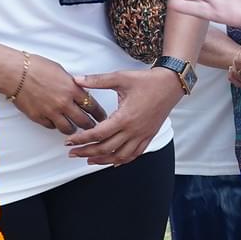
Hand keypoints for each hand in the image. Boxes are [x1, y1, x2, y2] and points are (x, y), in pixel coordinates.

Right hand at [11, 52, 105, 134]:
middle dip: (91, 126)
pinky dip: (55, 126)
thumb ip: (71, 83)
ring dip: (73, 129)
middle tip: (93, 127)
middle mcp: (64, 103)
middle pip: (84, 122)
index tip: (102, 117)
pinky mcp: (39, 118)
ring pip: (69, 129)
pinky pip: (52, 127)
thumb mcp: (60, 71)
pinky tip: (56, 123)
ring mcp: (51, 112)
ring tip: (75, 129)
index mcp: (73, 89)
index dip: (100, 114)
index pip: (93, 106)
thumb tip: (78, 90)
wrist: (15, 73)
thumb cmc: (36, 67)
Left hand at [66, 67, 182, 165]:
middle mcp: (133, 130)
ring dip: (103, 160)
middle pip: (106, 149)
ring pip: (120, 156)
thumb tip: (76, 79)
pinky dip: (122, 160)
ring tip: (89, 160)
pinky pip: (134, 154)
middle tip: (73, 153)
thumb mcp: (120, 78)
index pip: (98, 134)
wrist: (170, 84)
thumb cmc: (147, 81)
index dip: (82, 139)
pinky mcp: (148, 136)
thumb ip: (97, 80)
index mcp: (124, 117)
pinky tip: (113, 162)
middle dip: (87, 152)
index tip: (69, 141)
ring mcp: (142, 135)